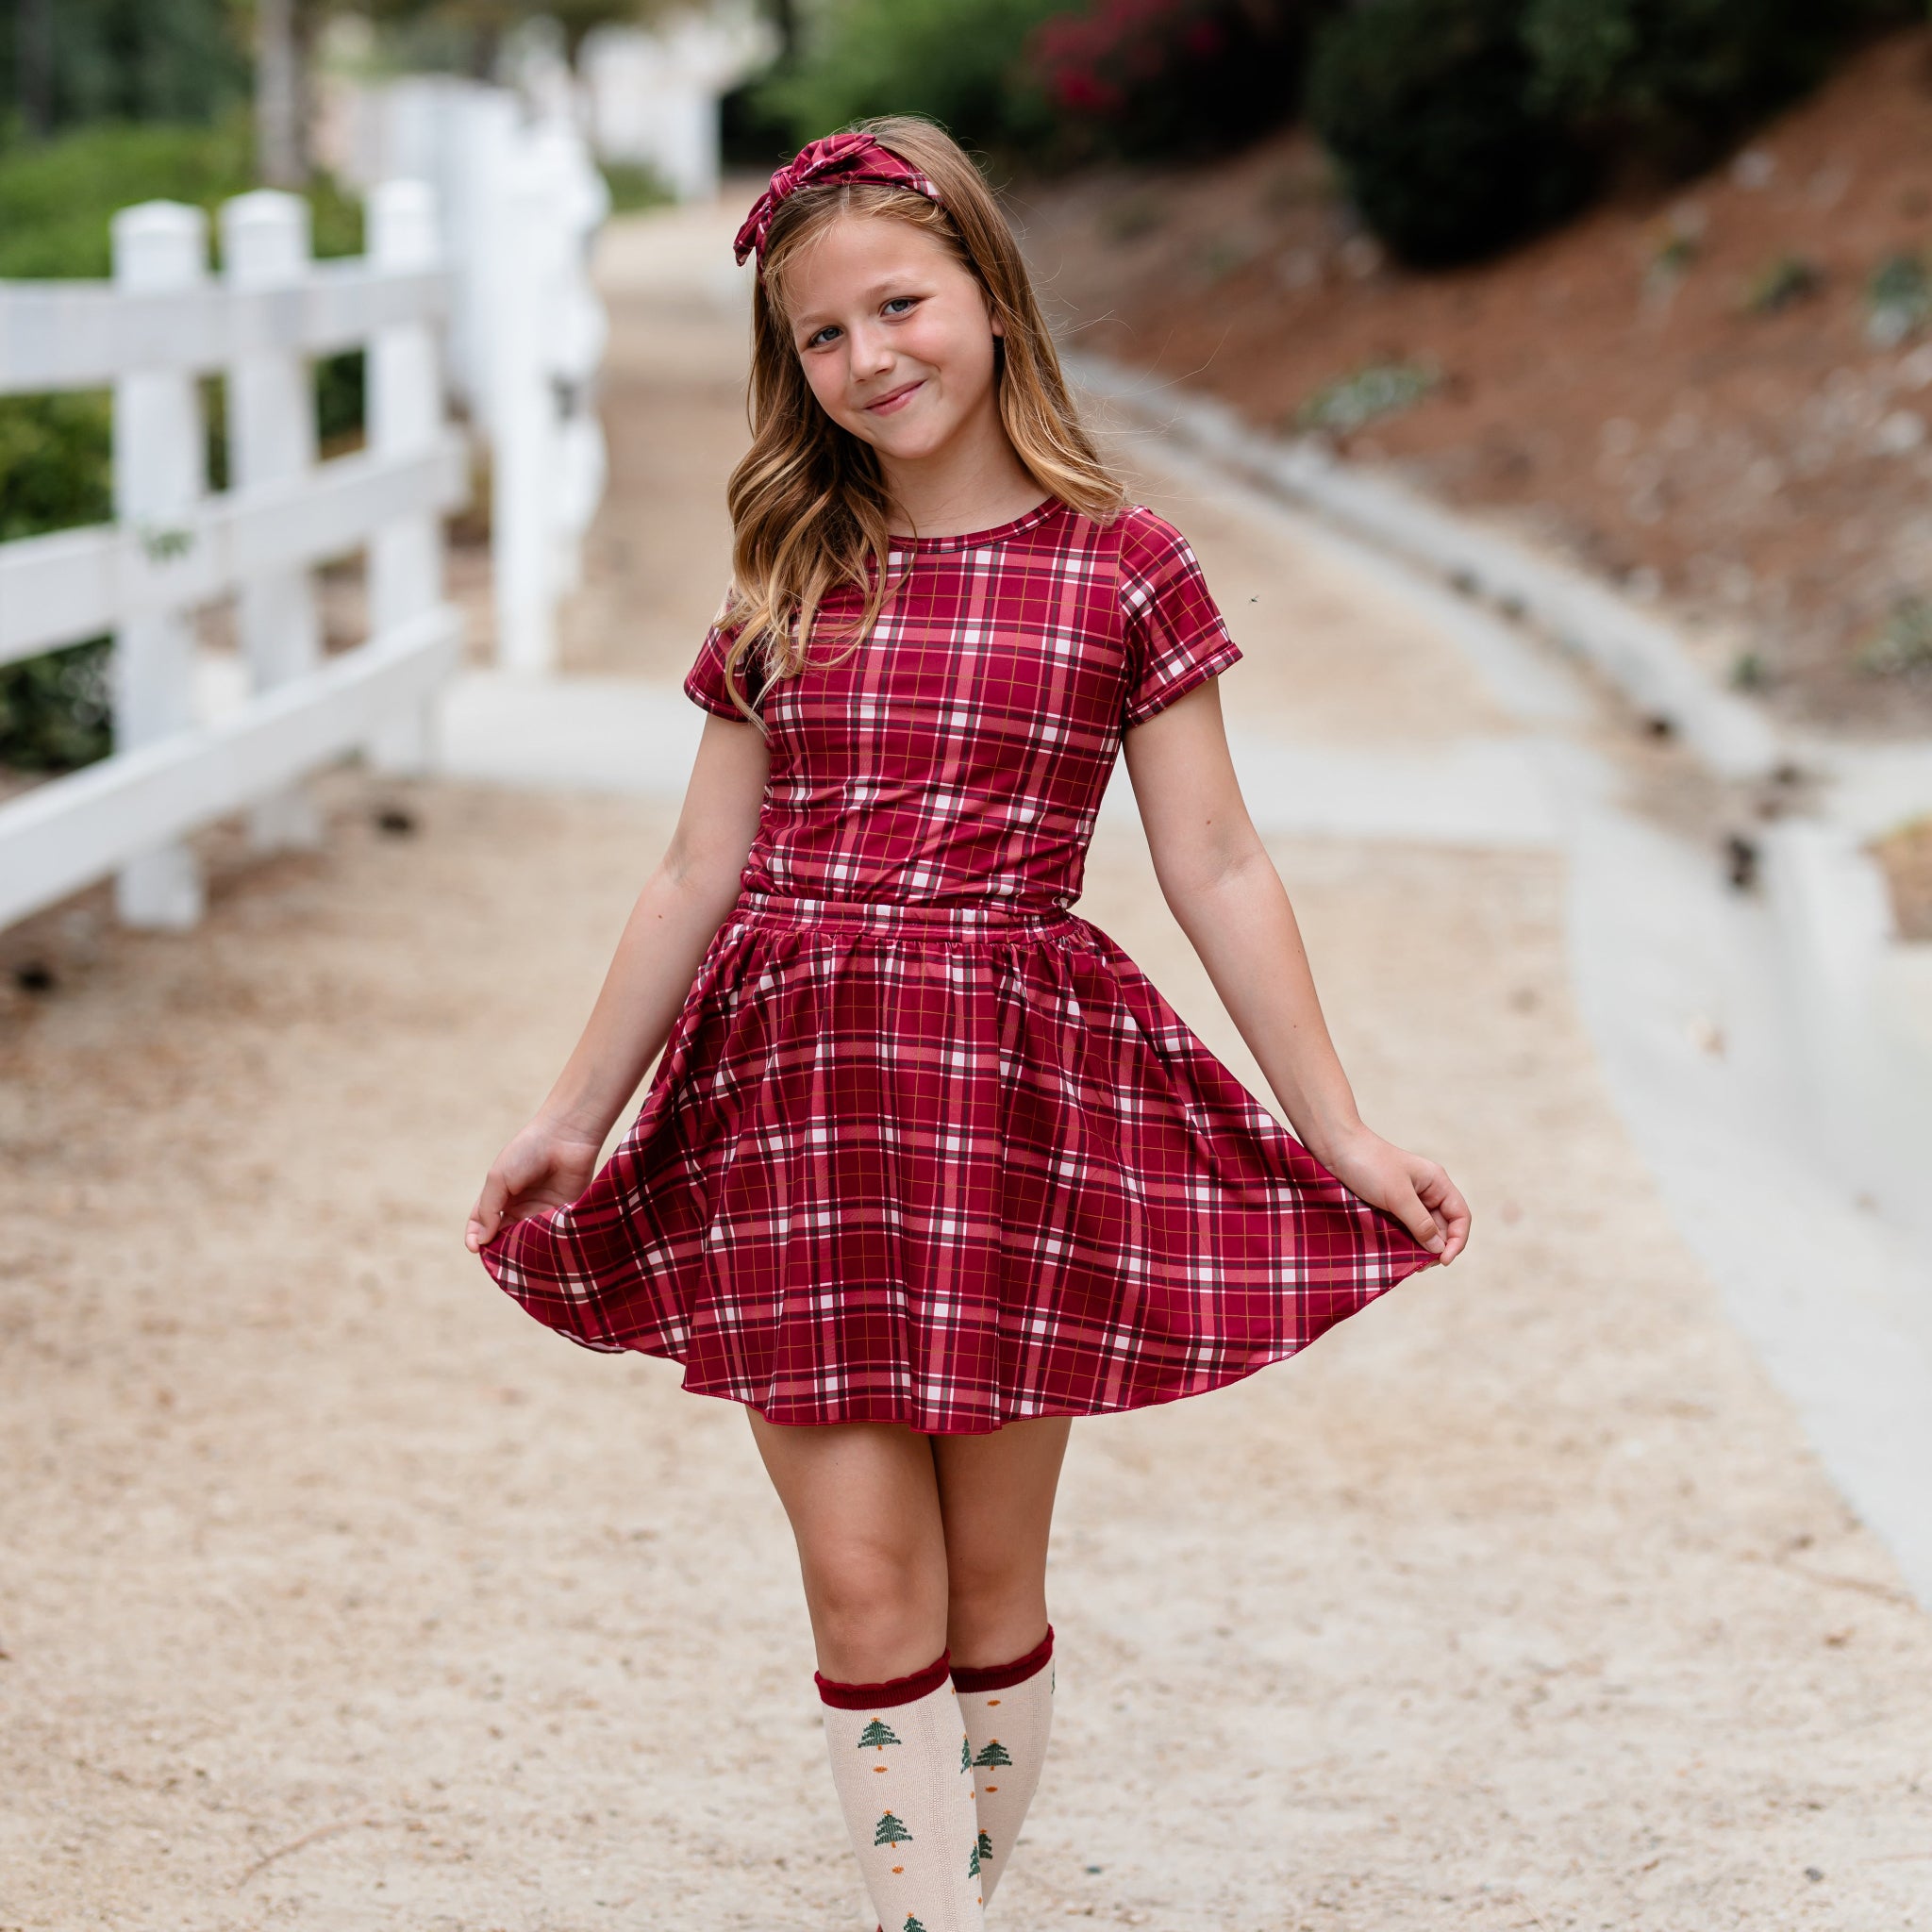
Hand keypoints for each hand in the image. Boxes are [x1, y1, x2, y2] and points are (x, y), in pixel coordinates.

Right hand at [465, 1117, 605, 1252]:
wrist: (565, 1137)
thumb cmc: (527, 1152)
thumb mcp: (498, 1178)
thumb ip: (488, 1210)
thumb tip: (480, 1241)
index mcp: (501, 1197)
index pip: (483, 1224)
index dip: (476, 1237)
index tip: (475, 1248)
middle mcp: (521, 1207)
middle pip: (505, 1237)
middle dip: (501, 1249)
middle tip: (501, 1256)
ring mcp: (543, 1212)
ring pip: (529, 1241)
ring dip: (524, 1249)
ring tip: (521, 1252)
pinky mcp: (564, 1215)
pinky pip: (553, 1236)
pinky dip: (546, 1244)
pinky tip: (542, 1246)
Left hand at [1315, 1126, 1470, 1265]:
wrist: (1335, 1148)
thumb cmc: (1369, 1164)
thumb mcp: (1397, 1195)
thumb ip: (1420, 1222)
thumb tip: (1439, 1248)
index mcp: (1436, 1183)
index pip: (1460, 1216)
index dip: (1457, 1240)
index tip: (1443, 1260)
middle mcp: (1426, 1192)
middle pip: (1442, 1228)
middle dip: (1436, 1248)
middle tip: (1420, 1266)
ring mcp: (1407, 1200)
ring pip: (1422, 1231)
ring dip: (1418, 1248)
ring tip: (1407, 1261)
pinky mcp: (1389, 1207)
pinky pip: (1403, 1229)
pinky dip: (1403, 1242)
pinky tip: (1395, 1253)